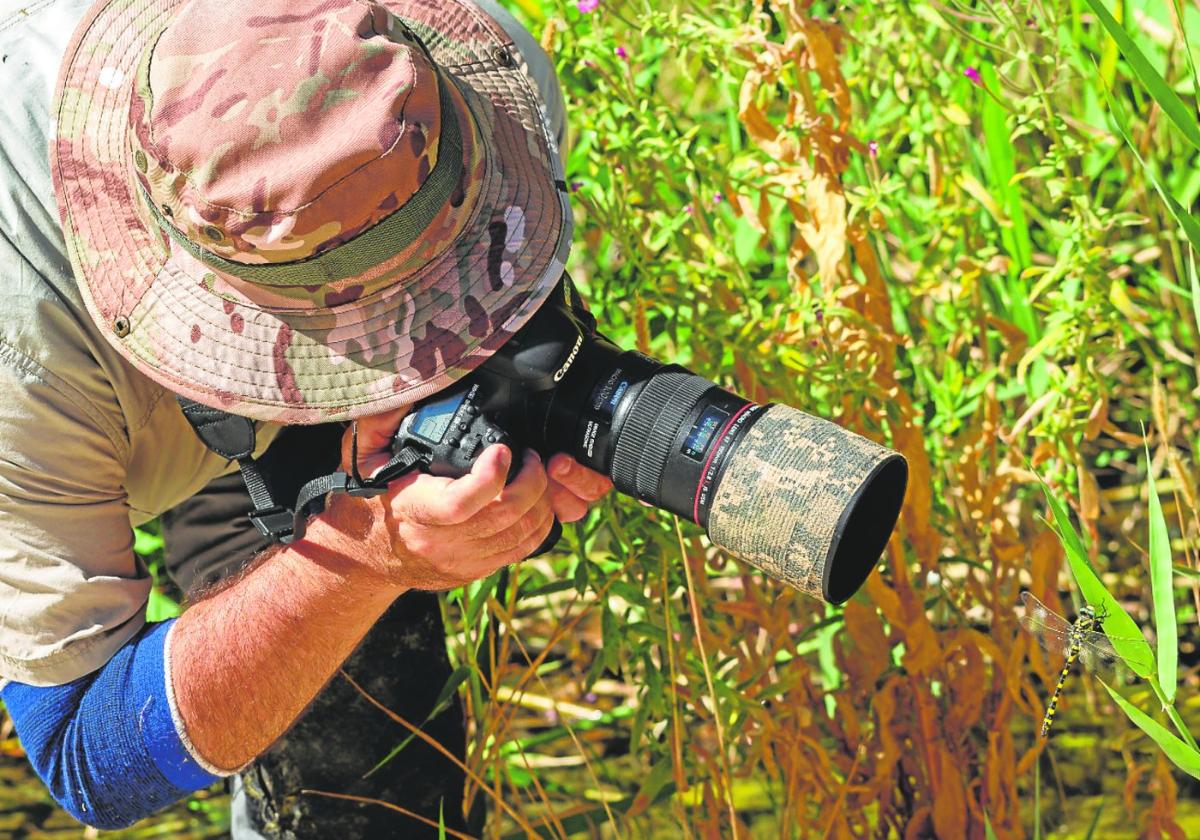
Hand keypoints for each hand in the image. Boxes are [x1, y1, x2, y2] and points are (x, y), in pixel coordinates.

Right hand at [305, 409, 609, 590]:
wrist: (364, 555)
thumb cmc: (368, 498)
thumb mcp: (363, 454)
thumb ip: (382, 419)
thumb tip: (407, 387)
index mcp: (415, 508)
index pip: (460, 503)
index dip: (490, 476)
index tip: (503, 449)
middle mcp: (440, 541)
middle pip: (505, 515)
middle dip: (532, 481)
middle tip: (531, 457)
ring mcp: (461, 560)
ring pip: (521, 535)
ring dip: (541, 501)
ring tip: (536, 475)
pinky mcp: (475, 570)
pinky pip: (521, 551)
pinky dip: (538, 525)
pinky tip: (536, 502)